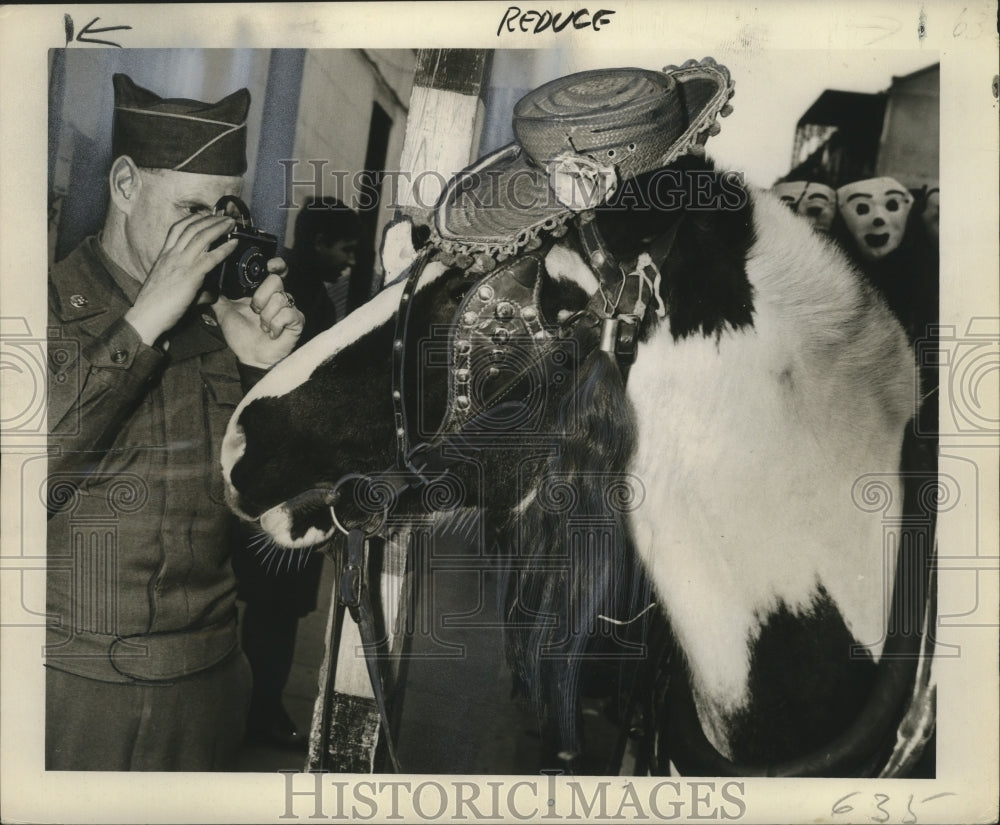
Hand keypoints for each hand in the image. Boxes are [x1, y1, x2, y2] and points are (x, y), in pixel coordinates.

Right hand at [125, 214, 236, 344]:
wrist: (146, 316)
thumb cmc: (156, 305)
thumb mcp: (170, 286)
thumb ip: (190, 285)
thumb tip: (210, 292)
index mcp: (164, 255)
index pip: (178, 229)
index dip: (193, 219)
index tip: (206, 215)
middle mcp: (171, 255)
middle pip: (192, 228)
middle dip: (210, 219)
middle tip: (224, 216)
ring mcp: (180, 263)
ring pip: (202, 237)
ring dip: (219, 227)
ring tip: (231, 223)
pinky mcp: (190, 275)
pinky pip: (210, 257)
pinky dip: (224, 248)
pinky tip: (234, 243)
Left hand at [213, 258, 303, 367]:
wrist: (251, 356)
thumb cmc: (242, 335)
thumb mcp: (225, 312)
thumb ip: (218, 296)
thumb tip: (207, 282)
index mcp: (264, 291)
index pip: (276, 270)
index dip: (276, 264)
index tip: (269, 265)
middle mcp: (279, 297)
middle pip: (275, 281)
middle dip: (260, 298)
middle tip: (255, 311)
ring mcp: (290, 308)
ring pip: (279, 299)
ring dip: (265, 316)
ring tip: (262, 326)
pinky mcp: (297, 320)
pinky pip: (286, 314)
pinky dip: (274, 325)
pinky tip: (272, 333)